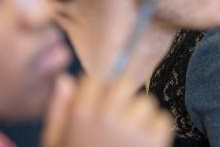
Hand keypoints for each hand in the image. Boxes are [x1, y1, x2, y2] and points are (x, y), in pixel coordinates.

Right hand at [42, 73, 173, 146]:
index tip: (102, 100)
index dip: (101, 87)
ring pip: (146, 102)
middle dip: (123, 97)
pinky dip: (157, 129)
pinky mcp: (152, 145)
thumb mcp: (56, 142)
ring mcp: (131, 132)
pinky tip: (145, 144)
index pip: (96, 79)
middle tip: (120, 116)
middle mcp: (106, 120)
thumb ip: (59, 111)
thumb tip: (65, 79)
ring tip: (131, 135)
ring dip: (141, 114)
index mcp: (79, 118)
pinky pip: (163, 120)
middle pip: (124, 84)